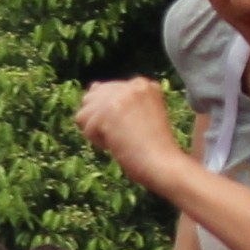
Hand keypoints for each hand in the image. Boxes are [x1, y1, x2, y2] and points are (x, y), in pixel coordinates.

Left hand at [74, 77, 189, 189]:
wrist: (163, 165)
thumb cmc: (152, 147)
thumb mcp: (138, 114)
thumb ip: (116, 98)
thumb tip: (92, 87)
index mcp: (143, 84)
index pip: (105, 92)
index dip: (111, 116)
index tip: (133, 128)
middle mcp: (133, 84)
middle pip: (92, 99)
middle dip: (101, 121)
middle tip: (125, 135)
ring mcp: (121, 95)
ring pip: (85, 112)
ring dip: (98, 131)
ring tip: (122, 139)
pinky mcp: (110, 111)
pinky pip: (86, 127)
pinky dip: (97, 140)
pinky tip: (118, 144)